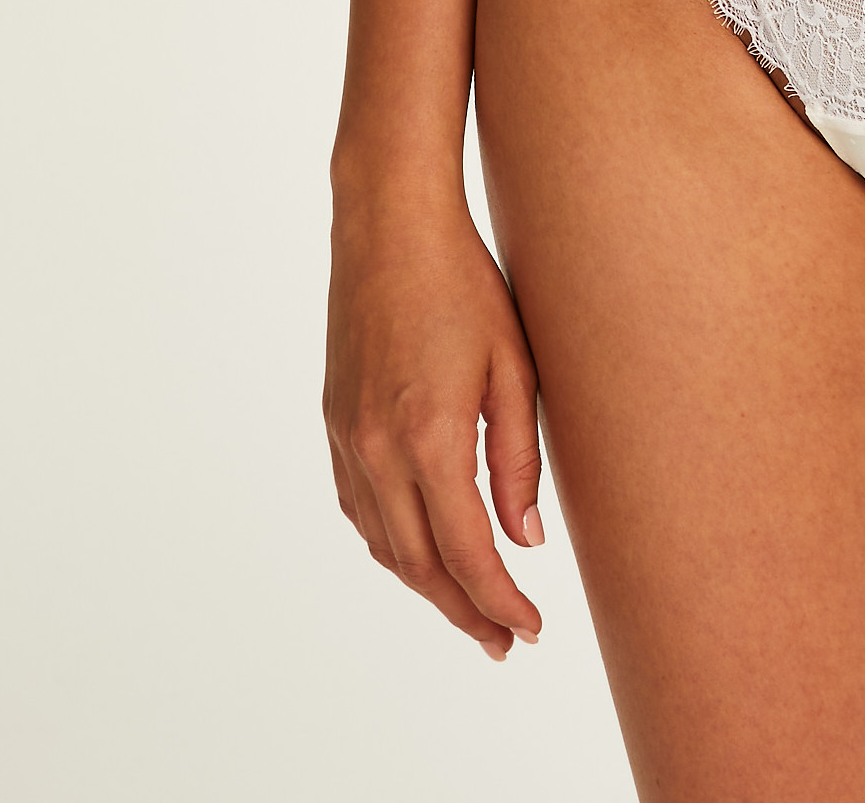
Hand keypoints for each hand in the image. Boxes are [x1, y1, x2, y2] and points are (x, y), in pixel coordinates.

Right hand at [323, 188, 547, 656]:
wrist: (388, 224)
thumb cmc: (465, 282)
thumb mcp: (514, 366)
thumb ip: (520, 459)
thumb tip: (525, 541)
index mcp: (431, 437)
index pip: (467, 554)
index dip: (499, 601)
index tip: (528, 630)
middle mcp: (378, 450)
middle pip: (421, 566)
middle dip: (465, 611)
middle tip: (504, 641)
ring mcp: (348, 439)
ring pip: (385, 545)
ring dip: (426, 587)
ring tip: (470, 609)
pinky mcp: (335, 423)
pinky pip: (359, 510)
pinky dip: (392, 545)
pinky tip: (421, 551)